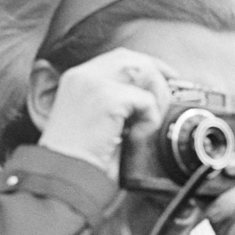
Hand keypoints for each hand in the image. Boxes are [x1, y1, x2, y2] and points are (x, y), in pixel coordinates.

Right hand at [35, 48, 172, 176]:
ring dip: (156, 96)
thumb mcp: (92, 122)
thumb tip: (143, 100)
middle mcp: (83, 76)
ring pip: (143, 72)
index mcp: (76, 80)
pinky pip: (146, 101)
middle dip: (157, 74)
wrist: (64, 175)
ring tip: (149, 122)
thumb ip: (112, 106)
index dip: (144, 65)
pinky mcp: (108, 99)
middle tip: (170, 95)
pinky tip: (136, 136)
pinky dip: (150, 120)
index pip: (117, 59)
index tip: (164, 78)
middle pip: (132, 59)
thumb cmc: (78, 160)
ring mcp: (94, 84)